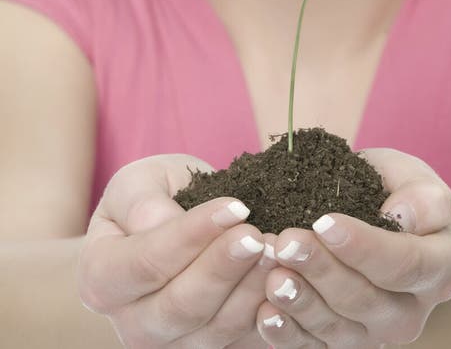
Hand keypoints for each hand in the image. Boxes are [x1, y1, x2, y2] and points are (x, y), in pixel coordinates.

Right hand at [77, 154, 277, 347]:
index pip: (145, 262)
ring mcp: (170, 344)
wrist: (168, 224)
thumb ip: (143, 201)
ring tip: (277, 251)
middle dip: (223, 269)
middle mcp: (130, 322)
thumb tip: (162, 223)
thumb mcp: (139, 182)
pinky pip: (239, 341)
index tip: (235, 207)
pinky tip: (285, 277)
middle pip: (179, 307)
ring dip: (250, 291)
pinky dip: (265, 312)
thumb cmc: (151, 198)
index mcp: (101, 277)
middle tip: (258, 236)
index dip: (191, 236)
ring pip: (213, 331)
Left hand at [255, 148, 450, 346]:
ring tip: (272, 275)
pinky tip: (265, 313)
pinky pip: (316, 347)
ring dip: (301, 303)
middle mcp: (412, 311)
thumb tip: (403, 215)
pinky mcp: (344, 343)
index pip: (404, 263)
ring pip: (338, 328)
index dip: (363, 246)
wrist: (385, 224)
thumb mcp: (415, 178)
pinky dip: (289, 334)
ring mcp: (376, 333)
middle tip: (286, 242)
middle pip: (365, 300)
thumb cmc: (398, 193)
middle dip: (322, 271)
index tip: (324, 222)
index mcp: (440, 268)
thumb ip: (422, 195)